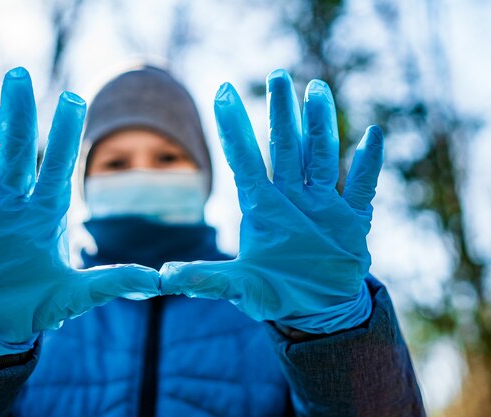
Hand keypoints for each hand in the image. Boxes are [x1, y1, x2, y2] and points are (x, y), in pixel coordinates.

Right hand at [0, 68, 159, 355]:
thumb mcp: (75, 295)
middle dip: (17, 118)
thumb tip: (155, 282)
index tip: (74, 99)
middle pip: (15, 155)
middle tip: (18, 76)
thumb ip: (110, 282)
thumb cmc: (36, 301)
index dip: (63, 136)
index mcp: (45, 213)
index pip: (56, 168)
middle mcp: (12, 205)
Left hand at [160, 69, 382, 333]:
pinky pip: (363, 188)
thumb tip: (165, 275)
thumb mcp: (237, 287)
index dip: (233, 127)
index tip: (221, 90)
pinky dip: (369, 164)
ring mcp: (322, 205)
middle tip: (276, 77)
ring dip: (320, 125)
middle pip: (284, 148)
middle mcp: (290, 198)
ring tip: (316, 88)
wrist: (315, 310)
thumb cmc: (273, 293)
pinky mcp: (352, 221)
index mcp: (260, 208)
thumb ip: (206, 279)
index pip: (244, 160)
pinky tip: (374, 135)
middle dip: (281, 114)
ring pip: (321, 157)